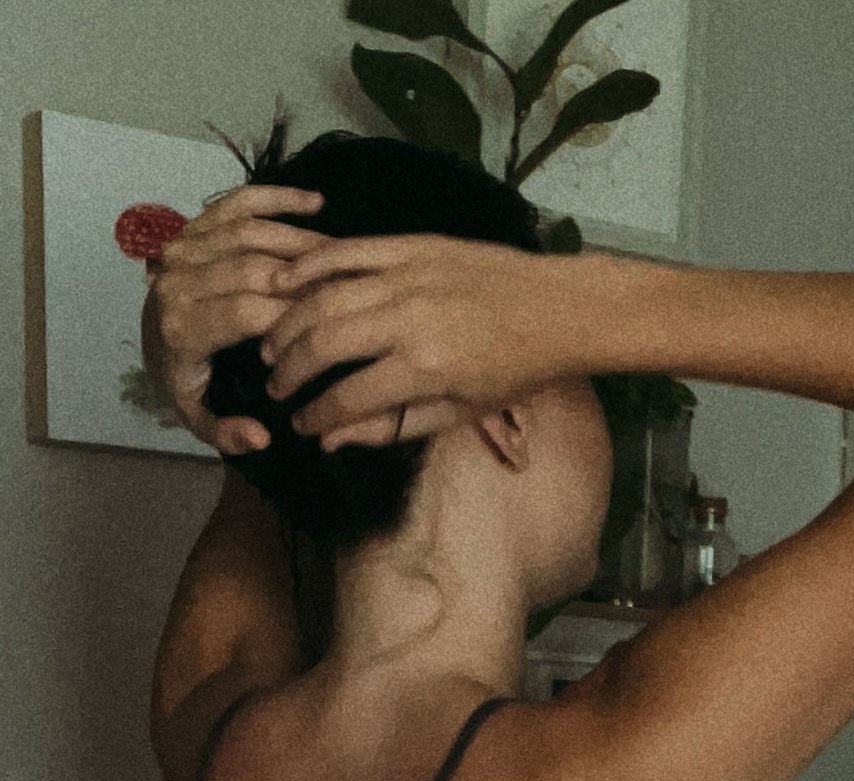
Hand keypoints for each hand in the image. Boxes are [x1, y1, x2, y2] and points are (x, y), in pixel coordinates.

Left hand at [142, 183, 330, 453]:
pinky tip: (315, 204)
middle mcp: (178, 280)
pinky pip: (238, 204)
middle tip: (350, 289)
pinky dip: (277, 198)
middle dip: (304, 278)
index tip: (331, 326)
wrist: (154, 343)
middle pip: (252, 268)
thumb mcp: (197, 417)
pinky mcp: (195, 226)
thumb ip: (225, 432)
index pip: (246, 311)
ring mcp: (185, 246)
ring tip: (342, 258)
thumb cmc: (186, 379)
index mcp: (182, 327)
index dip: (292, 316)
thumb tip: (260, 437)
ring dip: (300, 241)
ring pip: (251, 233)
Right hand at [261, 234, 596, 450]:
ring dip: (288, 322)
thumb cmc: (514, 370)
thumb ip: (394, 425)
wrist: (556, 309)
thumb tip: (333, 440)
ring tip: (273, 345)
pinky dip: (309, 267)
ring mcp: (407, 275)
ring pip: (324, 295)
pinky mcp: (410, 244)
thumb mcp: (461, 411)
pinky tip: (286, 284)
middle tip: (276, 384)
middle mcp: (409, 318)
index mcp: (426, 367)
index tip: (300, 424)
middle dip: (290, 369)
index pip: (349, 396)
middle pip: (324, 342)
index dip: (317, 415)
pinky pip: (346, 251)